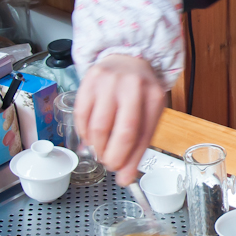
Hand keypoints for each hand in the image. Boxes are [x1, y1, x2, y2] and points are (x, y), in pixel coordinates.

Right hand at [73, 54, 166, 184]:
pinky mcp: (89, 80)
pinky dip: (84, 133)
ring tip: (101, 150)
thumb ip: (139, 144)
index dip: (131, 160)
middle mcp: (132, 87)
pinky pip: (81, 116)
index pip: (142, 136)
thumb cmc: (139, 91)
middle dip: (114, 156)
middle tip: (111, 164)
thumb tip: (125, 177)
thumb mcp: (149, 113)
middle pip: (123, 132)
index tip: (124, 177)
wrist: (127, 58)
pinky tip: (91, 136)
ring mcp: (109, 82)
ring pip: (98, 127)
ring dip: (98, 147)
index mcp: (153, 96)